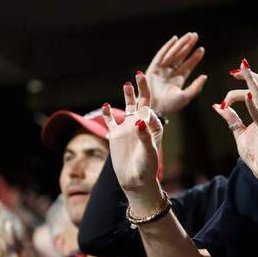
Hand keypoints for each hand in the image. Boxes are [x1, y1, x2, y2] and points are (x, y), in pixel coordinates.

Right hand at [102, 73, 165, 212]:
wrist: (135, 182)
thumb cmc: (146, 168)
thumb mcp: (148, 152)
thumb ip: (144, 136)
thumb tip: (139, 119)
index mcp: (152, 128)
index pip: (151, 111)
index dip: (147, 106)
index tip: (142, 107)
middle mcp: (141, 126)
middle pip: (142, 103)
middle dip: (142, 89)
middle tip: (140, 74)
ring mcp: (128, 130)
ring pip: (128, 108)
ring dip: (128, 96)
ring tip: (127, 84)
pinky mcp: (116, 136)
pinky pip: (111, 122)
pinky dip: (107, 114)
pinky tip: (105, 106)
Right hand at [145, 32, 207, 116]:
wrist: (154, 108)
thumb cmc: (170, 106)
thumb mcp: (185, 97)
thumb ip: (195, 87)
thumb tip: (205, 76)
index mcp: (178, 80)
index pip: (188, 66)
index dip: (194, 57)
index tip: (202, 49)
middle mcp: (170, 73)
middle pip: (181, 56)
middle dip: (188, 46)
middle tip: (195, 35)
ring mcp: (162, 70)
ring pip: (173, 54)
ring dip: (181, 44)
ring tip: (189, 36)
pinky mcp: (153, 68)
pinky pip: (161, 55)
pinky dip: (168, 47)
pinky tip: (175, 39)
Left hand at [213, 59, 257, 191]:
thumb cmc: (257, 154)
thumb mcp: (240, 133)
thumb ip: (232, 119)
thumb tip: (217, 106)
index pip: (256, 91)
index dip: (240, 87)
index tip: (228, 88)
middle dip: (251, 75)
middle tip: (239, 67)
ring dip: (252, 82)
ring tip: (243, 71)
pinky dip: (253, 105)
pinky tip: (248, 96)